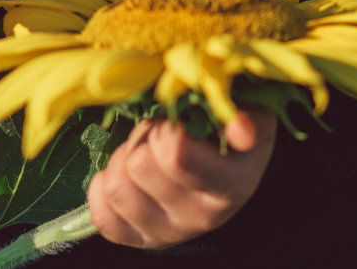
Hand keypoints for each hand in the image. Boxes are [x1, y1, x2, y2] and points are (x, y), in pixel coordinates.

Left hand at [87, 109, 277, 249]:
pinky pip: (102, 218)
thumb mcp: (253, 116)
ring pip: (116, 187)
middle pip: (138, 165)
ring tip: (145, 150)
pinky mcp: (142, 240)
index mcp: (232, 185)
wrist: (229, 168)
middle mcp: (203, 218)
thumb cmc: (233, 133)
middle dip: (143, 137)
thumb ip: (252, 118)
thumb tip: (240, 127)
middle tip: (159, 130)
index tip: (177, 119)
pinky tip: (125, 175)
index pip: (174, 156)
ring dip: (123, 159)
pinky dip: (102, 189)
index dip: (164, 127)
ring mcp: (171, 234)